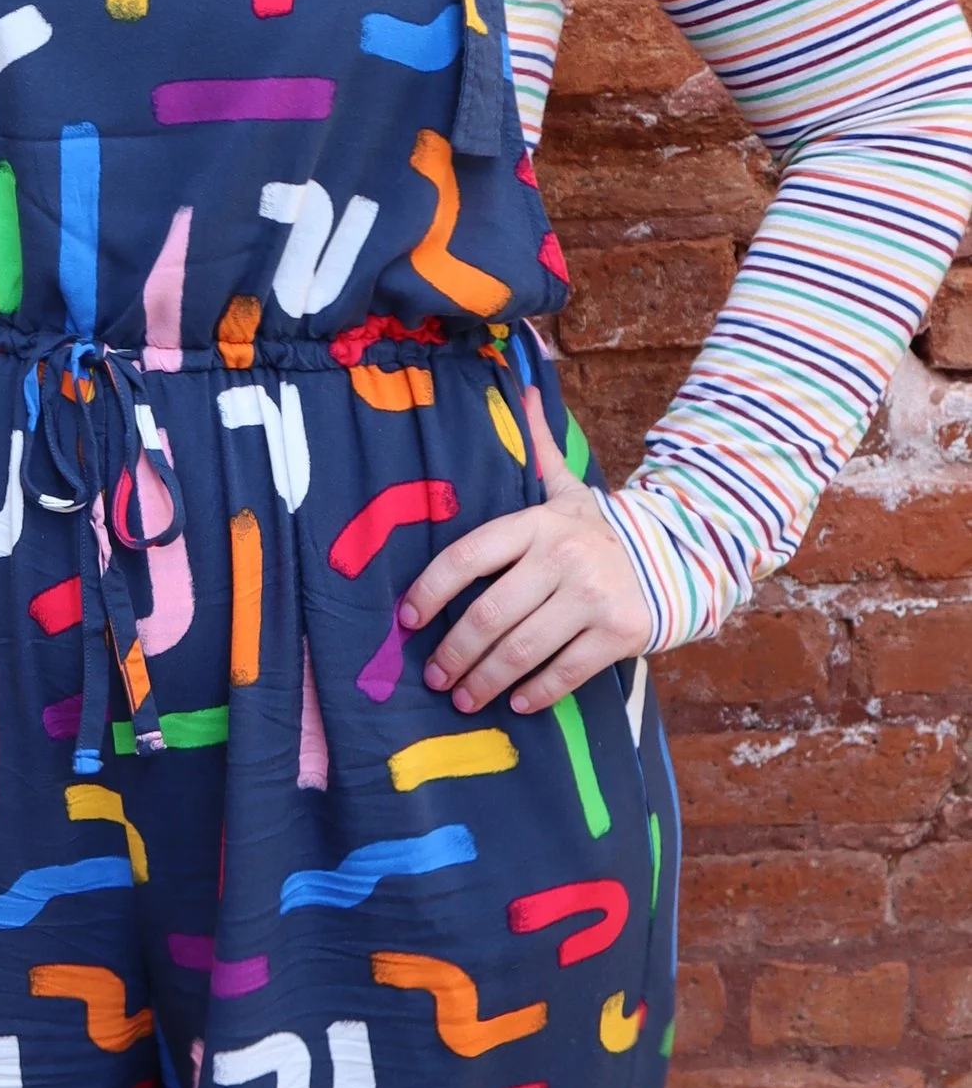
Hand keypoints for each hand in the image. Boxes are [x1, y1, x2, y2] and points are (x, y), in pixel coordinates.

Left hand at [398, 385, 655, 714]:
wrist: (680, 556)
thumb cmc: (600, 532)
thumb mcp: (566, 489)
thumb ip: (537, 447)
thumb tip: (522, 383)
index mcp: (538, 523)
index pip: (468, 556)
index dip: (431, 590)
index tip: (408, 620)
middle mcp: (563, 557)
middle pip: (490, 614)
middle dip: (454, 652)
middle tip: (435, 677)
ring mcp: (593, 597)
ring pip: (522, 649)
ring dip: (485, 680)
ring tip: (463, 697)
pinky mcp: (620, 633)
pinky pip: (565, 672)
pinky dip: (535, 692)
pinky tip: (515, 704)